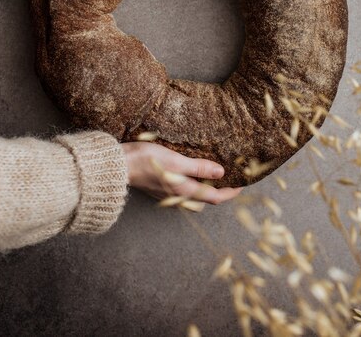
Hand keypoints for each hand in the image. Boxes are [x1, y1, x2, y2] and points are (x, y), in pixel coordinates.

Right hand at [121, 142, 243, 204]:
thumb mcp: (176, 161)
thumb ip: (198, 168)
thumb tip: (221, 173)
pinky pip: (182, 190)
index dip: (231, 193)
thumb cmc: (146, 161)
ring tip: (214, 175)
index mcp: (184, 191)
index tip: (243, 185)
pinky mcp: (158, 188)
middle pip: (205, 199)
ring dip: (206, 188)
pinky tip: (191, 172)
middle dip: (220, 191)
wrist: (118, 166)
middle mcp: (177, 196)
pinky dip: (193, 184)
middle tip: (232, 179)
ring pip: (193, 196)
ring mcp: (166, 194)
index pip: (214, 197)